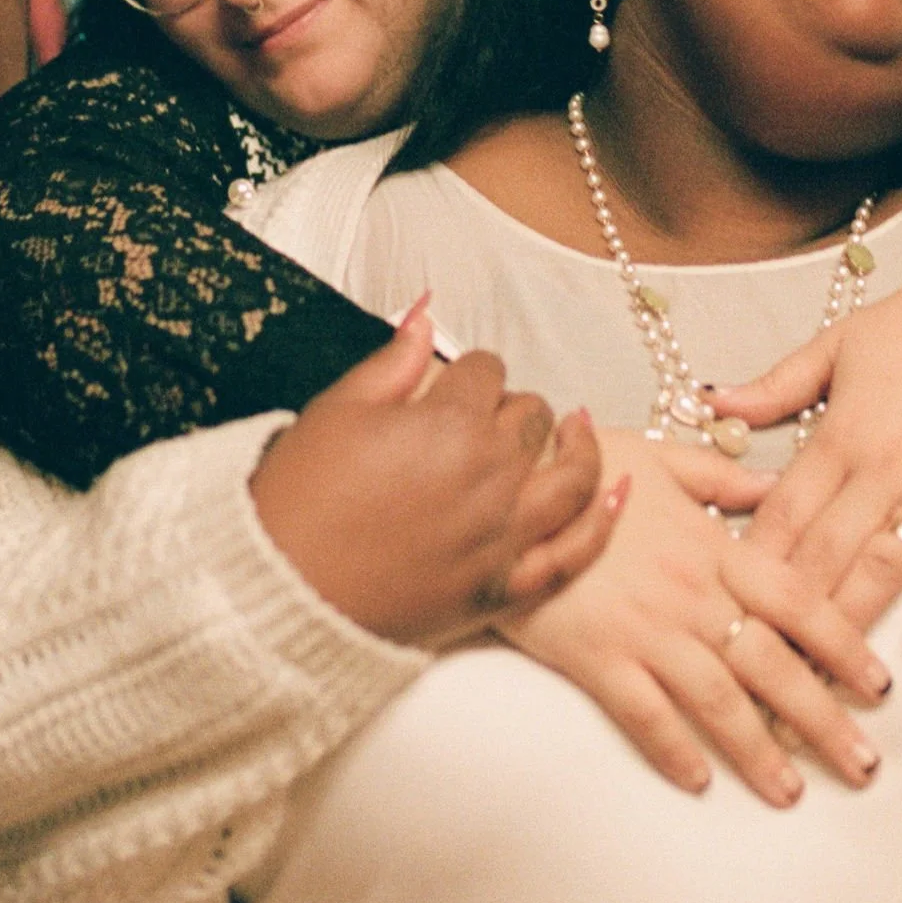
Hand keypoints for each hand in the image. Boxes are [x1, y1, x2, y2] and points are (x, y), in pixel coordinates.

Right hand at [250, 305, 618, 650]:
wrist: (281, 592)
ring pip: (573, 477)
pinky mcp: (506, 586)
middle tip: (490, 416)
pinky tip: (620, 496)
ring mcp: (504, 534)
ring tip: (577, 433)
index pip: (486, 372)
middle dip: (514, 408)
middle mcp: (489, 474)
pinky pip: (575, 552)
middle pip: (531, 418)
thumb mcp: (336, 411)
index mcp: (447, 422)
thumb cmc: (298, 503)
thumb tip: (425, 309)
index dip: (472, 372)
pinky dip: (604, 522)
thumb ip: (392, 360)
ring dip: (580, 448)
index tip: (458, 383)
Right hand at [500, 428, 889, 806]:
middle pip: (773, 664)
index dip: (844, 646)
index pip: (798, 602)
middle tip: (865, 767)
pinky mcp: (594, 654)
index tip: (880, 687)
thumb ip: (722, 476)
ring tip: (791, 792)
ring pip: (717, 699)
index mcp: (713, 545)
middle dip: (823, 720)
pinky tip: (699, 782)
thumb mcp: (658, 456)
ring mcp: (643, 627)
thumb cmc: (579, 466)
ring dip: (758, 750)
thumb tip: (775, 485)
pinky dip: (673, 749)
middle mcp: (690, 592)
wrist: (499, 482)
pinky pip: (642, 712)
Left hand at [713, 229, 901, 651]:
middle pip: (824, 558)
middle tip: (756, 674)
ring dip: (851, 629)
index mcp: (841, 433)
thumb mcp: (837, 342)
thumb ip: (773, 385)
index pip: (782, 517)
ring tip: (821, 685)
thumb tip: (710, 402)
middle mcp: (887, 469)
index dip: (748, 570)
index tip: (719, 613)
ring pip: (886, 570)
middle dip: (786, 621)